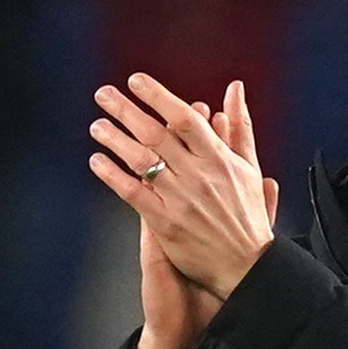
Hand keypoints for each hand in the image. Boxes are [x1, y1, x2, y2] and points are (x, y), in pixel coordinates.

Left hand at [93, 71, 276, 323]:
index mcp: (218, 158)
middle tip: (104, 95)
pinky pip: (133, 193)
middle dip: (126, 110)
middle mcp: (197, 175)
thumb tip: (234, 89)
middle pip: (155, 134)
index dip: (158, 97)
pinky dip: (113, 176)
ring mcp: (180, 199)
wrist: (246, 266)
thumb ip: (239, 126)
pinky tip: (98, 162)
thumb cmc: (247, 217)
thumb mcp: (249, 167)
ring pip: (141, 161)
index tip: (137, 82)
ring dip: (115, 139)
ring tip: (97, 126)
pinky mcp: (165, 222)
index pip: (183, 118)